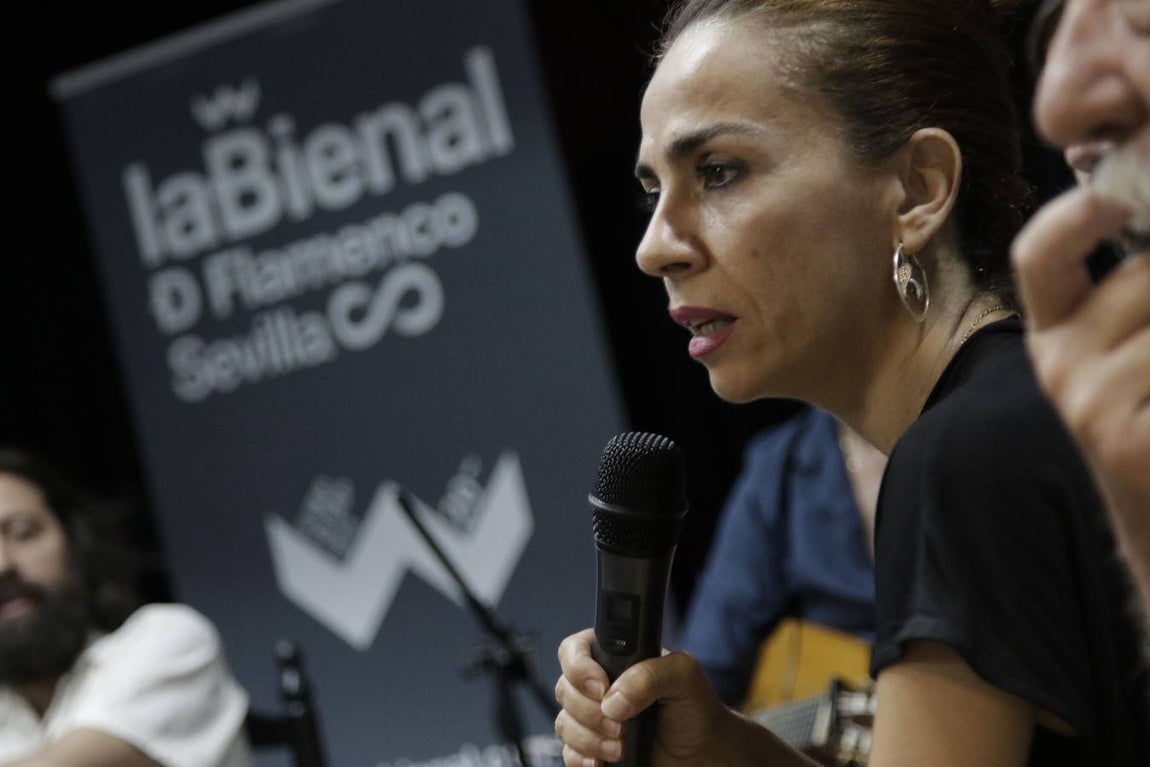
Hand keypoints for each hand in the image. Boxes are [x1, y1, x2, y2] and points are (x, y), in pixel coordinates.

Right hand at [553, 628, 740, 766]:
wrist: (703, 752)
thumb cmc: (695, 707)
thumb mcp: (683, 675)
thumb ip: (649, 674)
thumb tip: (613, 699)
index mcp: (614, 656)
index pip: (575, 650)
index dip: (579, 668)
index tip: (602, 688)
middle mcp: (599, 684)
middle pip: (565, 689)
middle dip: (589, 711)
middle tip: (621, 724)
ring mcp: (593, 717)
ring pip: (564, 723)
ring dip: (589, 739)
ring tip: (622, 747)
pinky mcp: (592, 747)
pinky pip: (568, 752)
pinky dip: (582, 758)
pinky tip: (606, 761)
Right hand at [1012, 185, 1149, 559]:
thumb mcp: (1132, 348)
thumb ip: (1132, 285)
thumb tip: (1138, 206)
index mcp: (1054, 331)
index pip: (1039, 255)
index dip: (1075, 214)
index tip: (1121, 195)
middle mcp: (1058, 365)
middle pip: (1143, 276)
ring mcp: (1088, 405)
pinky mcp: (1123, 440)